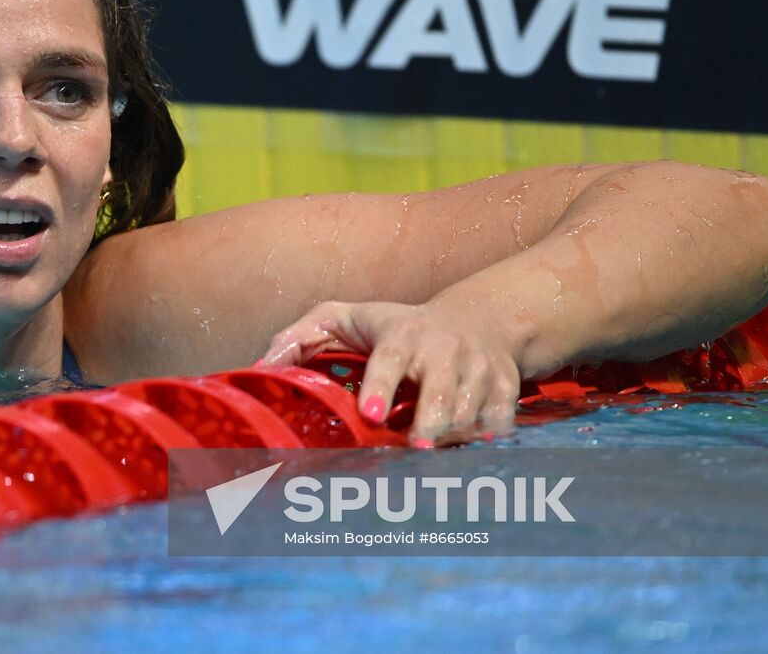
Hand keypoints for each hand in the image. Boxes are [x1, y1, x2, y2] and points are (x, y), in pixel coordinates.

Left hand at [260, 300, 521, 445]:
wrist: (480, 319)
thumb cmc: (397, 325)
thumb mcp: (345, 317)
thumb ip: (301, 336)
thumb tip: (262, 365)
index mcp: (401, 334)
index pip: (389, 359)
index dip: (381, 387)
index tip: (370, 415)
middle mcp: (443, 349)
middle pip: (439, 392)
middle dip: (429, 422)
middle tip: (414, 447)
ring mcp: (479, 368)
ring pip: (469, 412)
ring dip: (451, 436)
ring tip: (430, 449)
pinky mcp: (505, 387)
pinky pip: (499, 422)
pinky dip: (484, 438)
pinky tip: (465, 446)